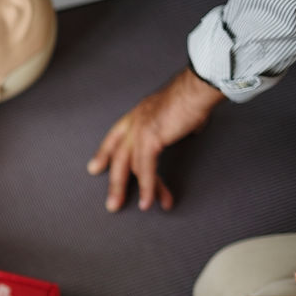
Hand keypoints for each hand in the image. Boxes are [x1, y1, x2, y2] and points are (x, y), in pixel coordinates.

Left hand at [87, 67, 223, 211]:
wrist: (199, 87)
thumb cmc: (196, 94)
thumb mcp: (181, 111)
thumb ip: (180, 122)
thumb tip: (192, 127)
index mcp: (138, 113)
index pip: (114, 136)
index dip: (104, 153)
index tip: (96, 168)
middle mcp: (134, 122)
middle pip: (117, 157)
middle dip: (114, 182)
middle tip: (112, 202)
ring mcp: (139, 131)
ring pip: (128, 167)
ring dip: (128, 190)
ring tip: (129, 207)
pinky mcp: (150, 140)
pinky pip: (145, 170)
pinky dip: (148, 187)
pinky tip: (149, 201)